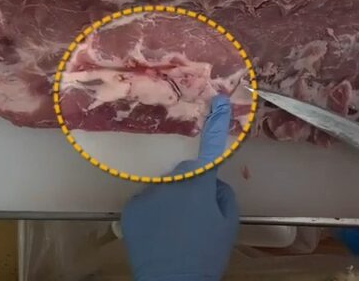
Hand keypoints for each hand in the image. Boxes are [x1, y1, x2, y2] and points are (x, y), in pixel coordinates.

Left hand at [122, 95, 238, 280]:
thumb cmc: (206, 255)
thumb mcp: (228, 226)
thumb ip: (223, 195)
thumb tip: (212, 182)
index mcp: (199, 186)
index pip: (209, 151)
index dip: (216, 126)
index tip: (217, 102)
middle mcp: (171, 183)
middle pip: (184, 174)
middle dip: (190, 186)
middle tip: (195, 216)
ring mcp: (147, 195)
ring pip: (164, 188)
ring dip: (169, 200)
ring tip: (174, 230)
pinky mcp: (130, 209)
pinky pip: (147, 202)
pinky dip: (152, 212)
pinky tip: (158, 234)